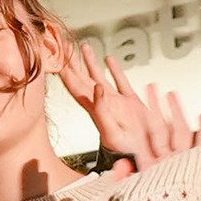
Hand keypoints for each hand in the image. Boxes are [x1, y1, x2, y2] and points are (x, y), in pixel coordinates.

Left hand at [58, 43, 200, 179]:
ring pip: (99, 76)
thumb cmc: (125, 150)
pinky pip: (121, 81)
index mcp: (93, 108)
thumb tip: (97, 88)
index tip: (55, 54)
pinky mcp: (131, 102)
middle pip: (81, 78)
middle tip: (61, 43)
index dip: (64, 70)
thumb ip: (102, 110)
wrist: (145, 157)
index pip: (73, 85)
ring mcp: (115, 102)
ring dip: (90, 62)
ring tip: (83, 46)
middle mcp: (101, 103)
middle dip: (72, 61)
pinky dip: (115, 69)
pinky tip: (110, 59)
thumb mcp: (111, 131)